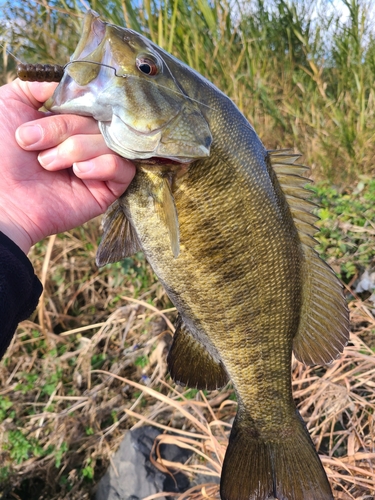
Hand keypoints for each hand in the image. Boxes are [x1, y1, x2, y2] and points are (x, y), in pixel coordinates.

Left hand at [0, 79, 134, 253]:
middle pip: (100, 120)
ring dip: (77, 149)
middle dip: (65, 129)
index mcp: (68, 122)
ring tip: (48, 164)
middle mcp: (86, 142)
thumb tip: (70, 79)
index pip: (91, 101)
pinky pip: (123, 168)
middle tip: (33, 145)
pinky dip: (101, 165)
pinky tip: (78, 174)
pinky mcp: (108, 191)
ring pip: (112, 142)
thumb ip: (37, 84)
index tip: (52, 108)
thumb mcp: (8, 104)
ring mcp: (99, 166)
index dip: (77, 102)